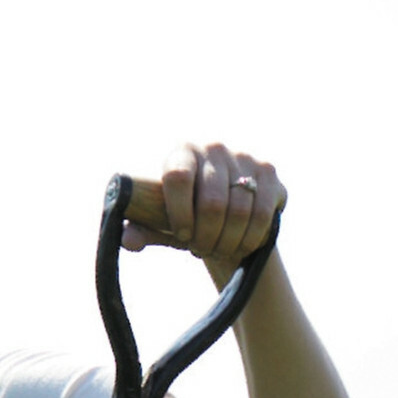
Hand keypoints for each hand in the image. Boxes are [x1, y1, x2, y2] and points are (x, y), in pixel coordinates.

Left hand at [124, 142, 285, 280]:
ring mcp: (244, 157)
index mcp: (181, 154)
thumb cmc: (182, 216)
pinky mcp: (268, 172)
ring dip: (228, 241)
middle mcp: (213, 148)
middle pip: (212, 202)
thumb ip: (139, 230)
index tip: (181, 235)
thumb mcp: (156, 225)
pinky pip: (262, 213)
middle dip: (206, 236)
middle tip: (200, 249)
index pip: (177, 178)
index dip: (179, 213)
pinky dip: (250, 238)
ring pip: (240, 212)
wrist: (222, 213)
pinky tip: (241, 246)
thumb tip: (129, 240)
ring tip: (218, 249)